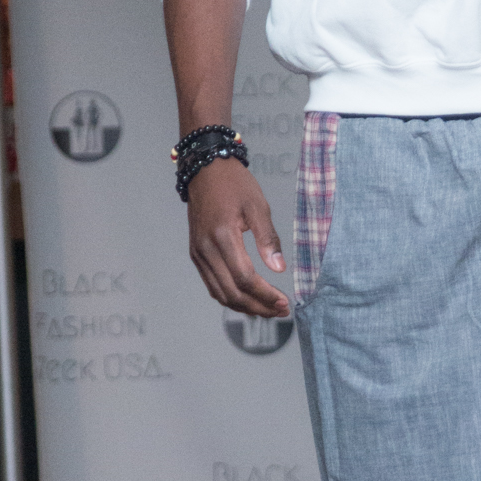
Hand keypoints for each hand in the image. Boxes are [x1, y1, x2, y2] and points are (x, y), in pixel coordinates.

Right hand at [184, 160, 288, 318]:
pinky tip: (248, 298)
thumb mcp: (258, 206)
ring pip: (220, 293)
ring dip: (244, 306)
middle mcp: (205, 250)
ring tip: (268, 309)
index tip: (284, 302)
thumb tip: (279, 269)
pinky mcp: (196, 254)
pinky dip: (230, 297)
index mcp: (222, 236)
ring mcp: (198, 254)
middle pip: (232, 292)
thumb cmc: (234, 184)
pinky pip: (212, 284)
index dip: (265, 295)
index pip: (244, 278)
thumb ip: (268, 238)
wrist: (205, 170)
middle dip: (258, 306)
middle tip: (281, 311)